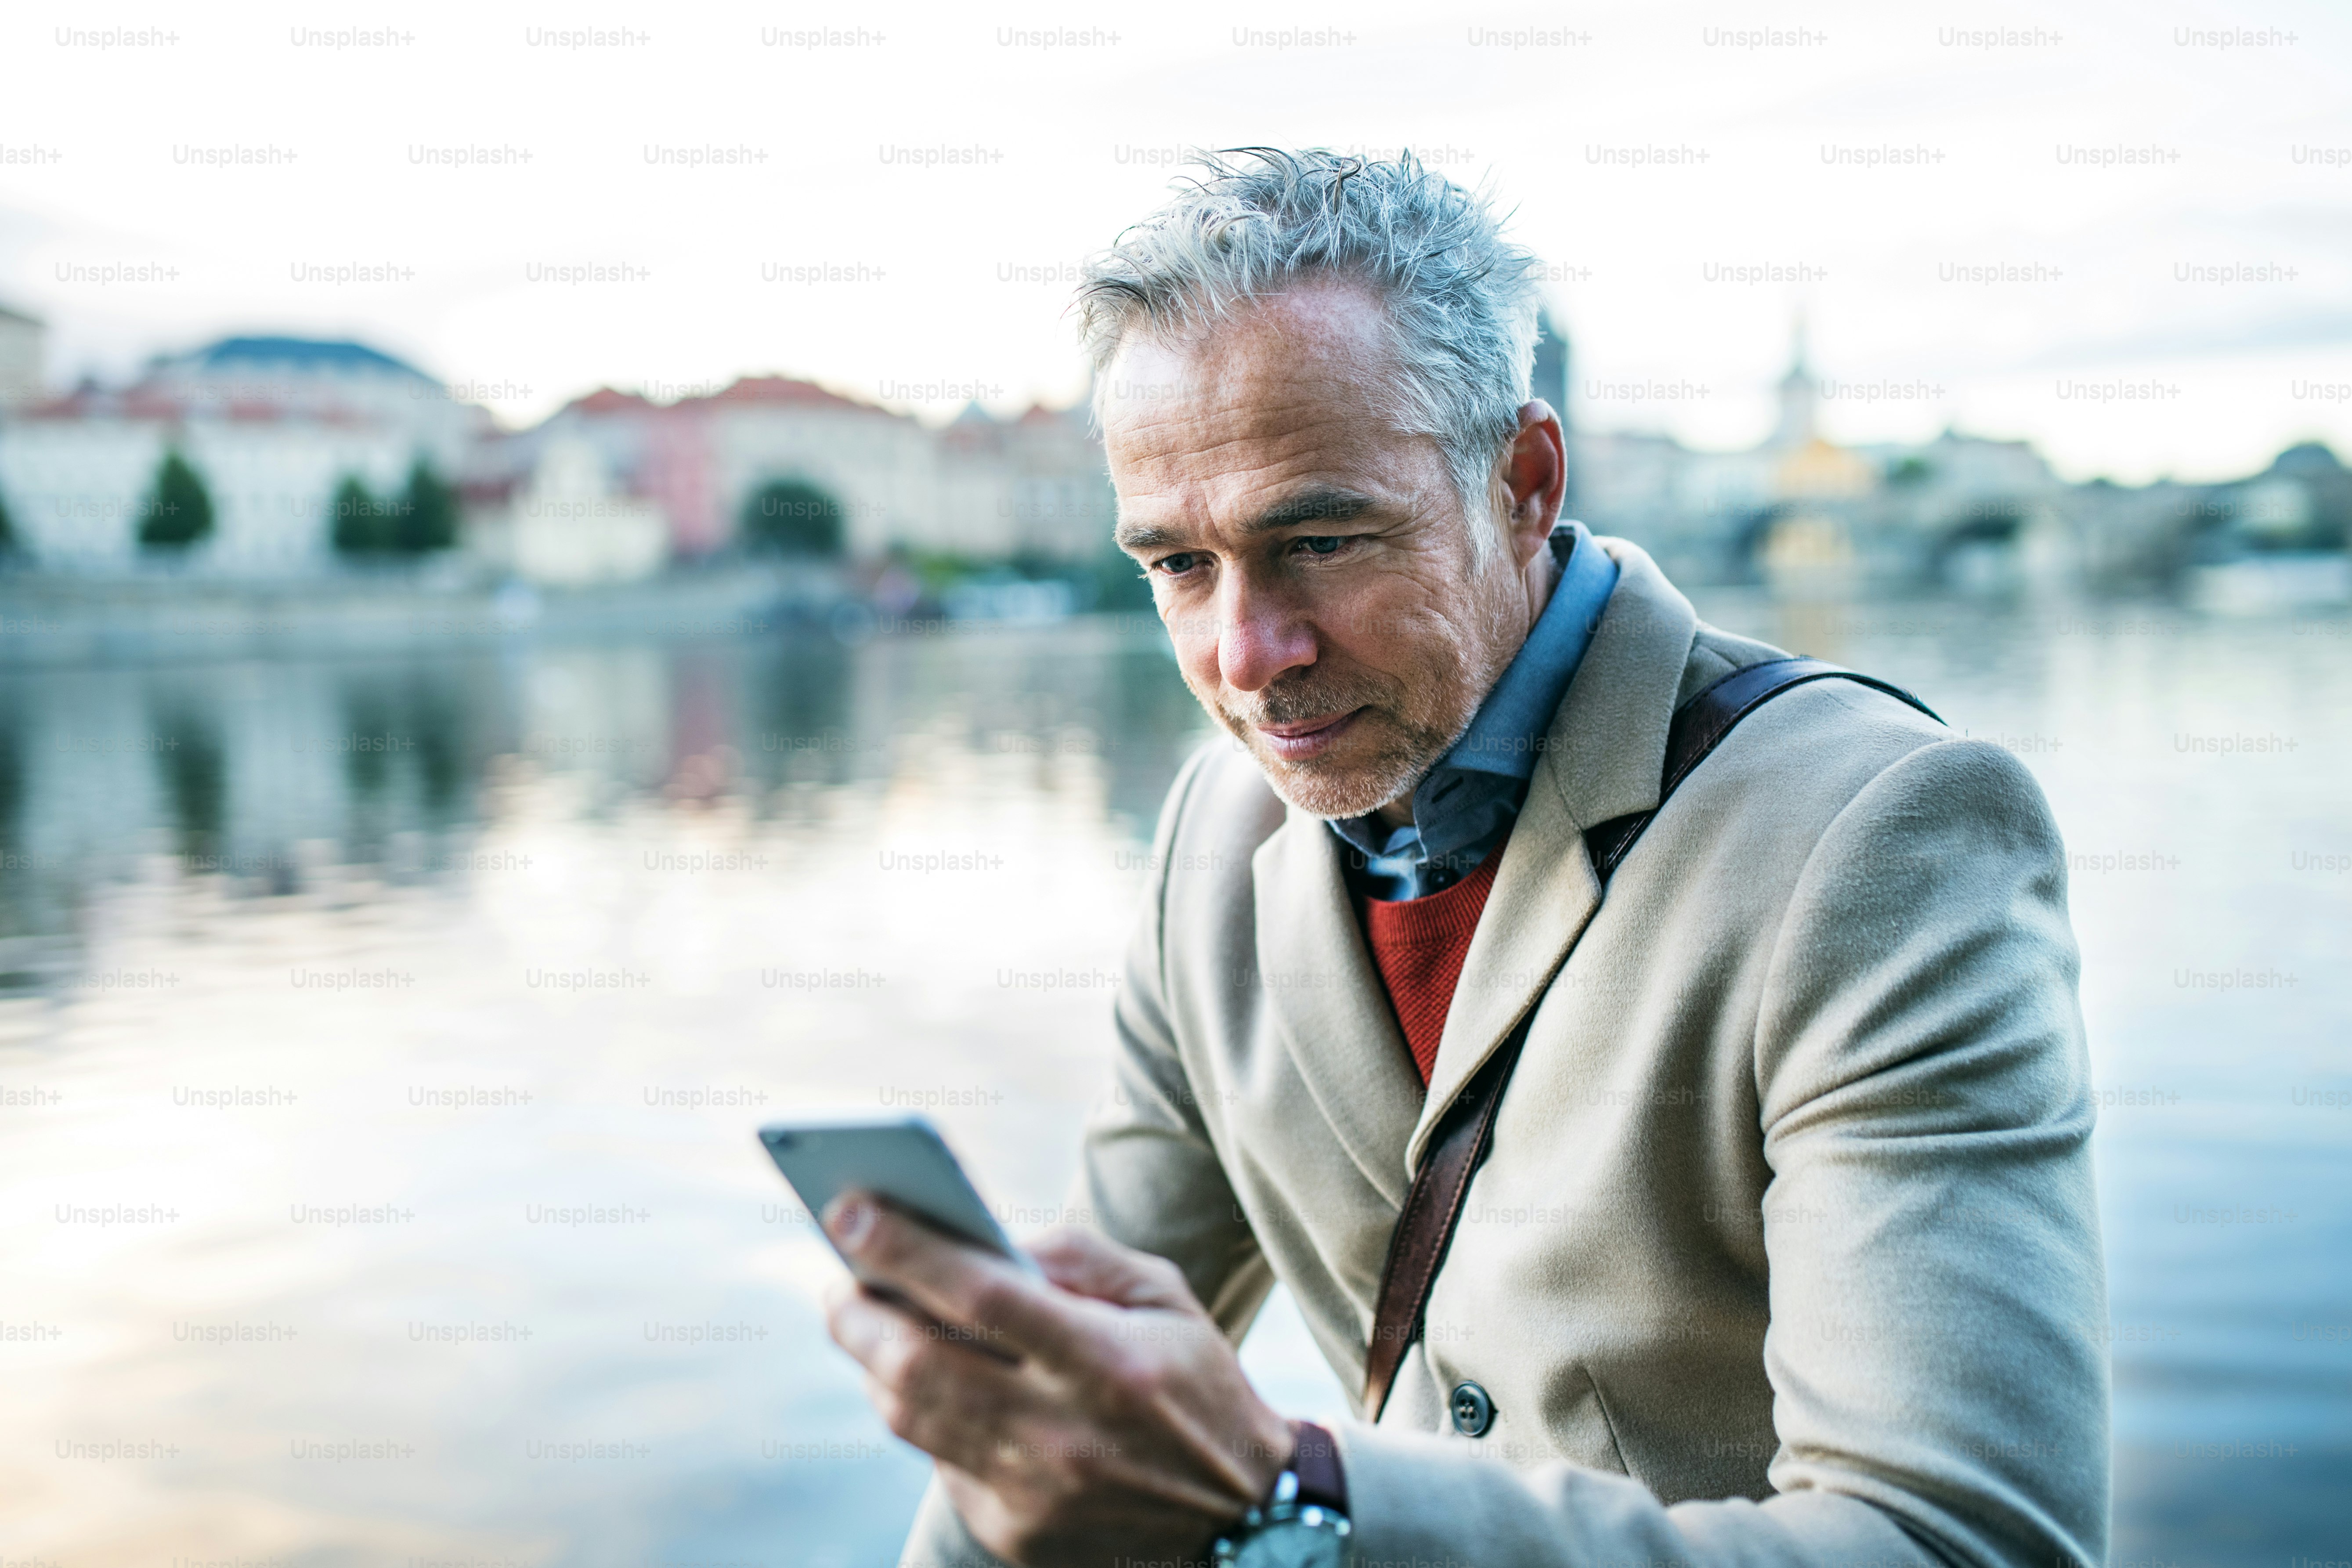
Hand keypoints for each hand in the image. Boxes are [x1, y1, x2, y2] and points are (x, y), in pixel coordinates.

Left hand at [821, 1193, 1294, 1566]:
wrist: (1244, 1517)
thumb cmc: (1198, 1385)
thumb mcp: (1164, 1296)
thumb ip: (1077, 1256)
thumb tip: (986, 1237)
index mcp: (1104, 1362)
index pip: (978, 1296)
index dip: (903, 1249)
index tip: (848, 1208)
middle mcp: (1061, 1434)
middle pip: (914, 1366)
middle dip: (856, 1314)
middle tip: (838, 1280)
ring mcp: (1031, 1494)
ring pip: (909, 1419)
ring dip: (875, 1363)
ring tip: (870, 1322)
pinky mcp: (1012, 1534)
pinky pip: (938, 1462)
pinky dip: (927, 1416)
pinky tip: (940, 1386)